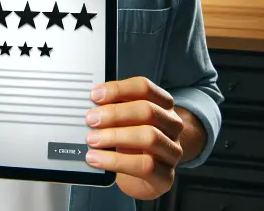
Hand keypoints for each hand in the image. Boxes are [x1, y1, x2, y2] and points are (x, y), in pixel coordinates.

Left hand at [85, 77, 183, 199]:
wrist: (145, 174)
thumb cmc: (131, 139)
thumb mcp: (124, 119)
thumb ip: (112, 108)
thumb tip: (91, 104)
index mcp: (162, 103)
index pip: (144, 87)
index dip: (118, 89)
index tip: (95, 95)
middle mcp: (172, 124)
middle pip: (147, 111)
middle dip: (115, 113)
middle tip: (91, 119)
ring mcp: (172, 150)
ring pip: (149, 137)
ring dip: (115, 136)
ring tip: (92, 140)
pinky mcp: (166, 175)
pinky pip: (144, 166)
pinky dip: (116, 161)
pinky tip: (97, 159)